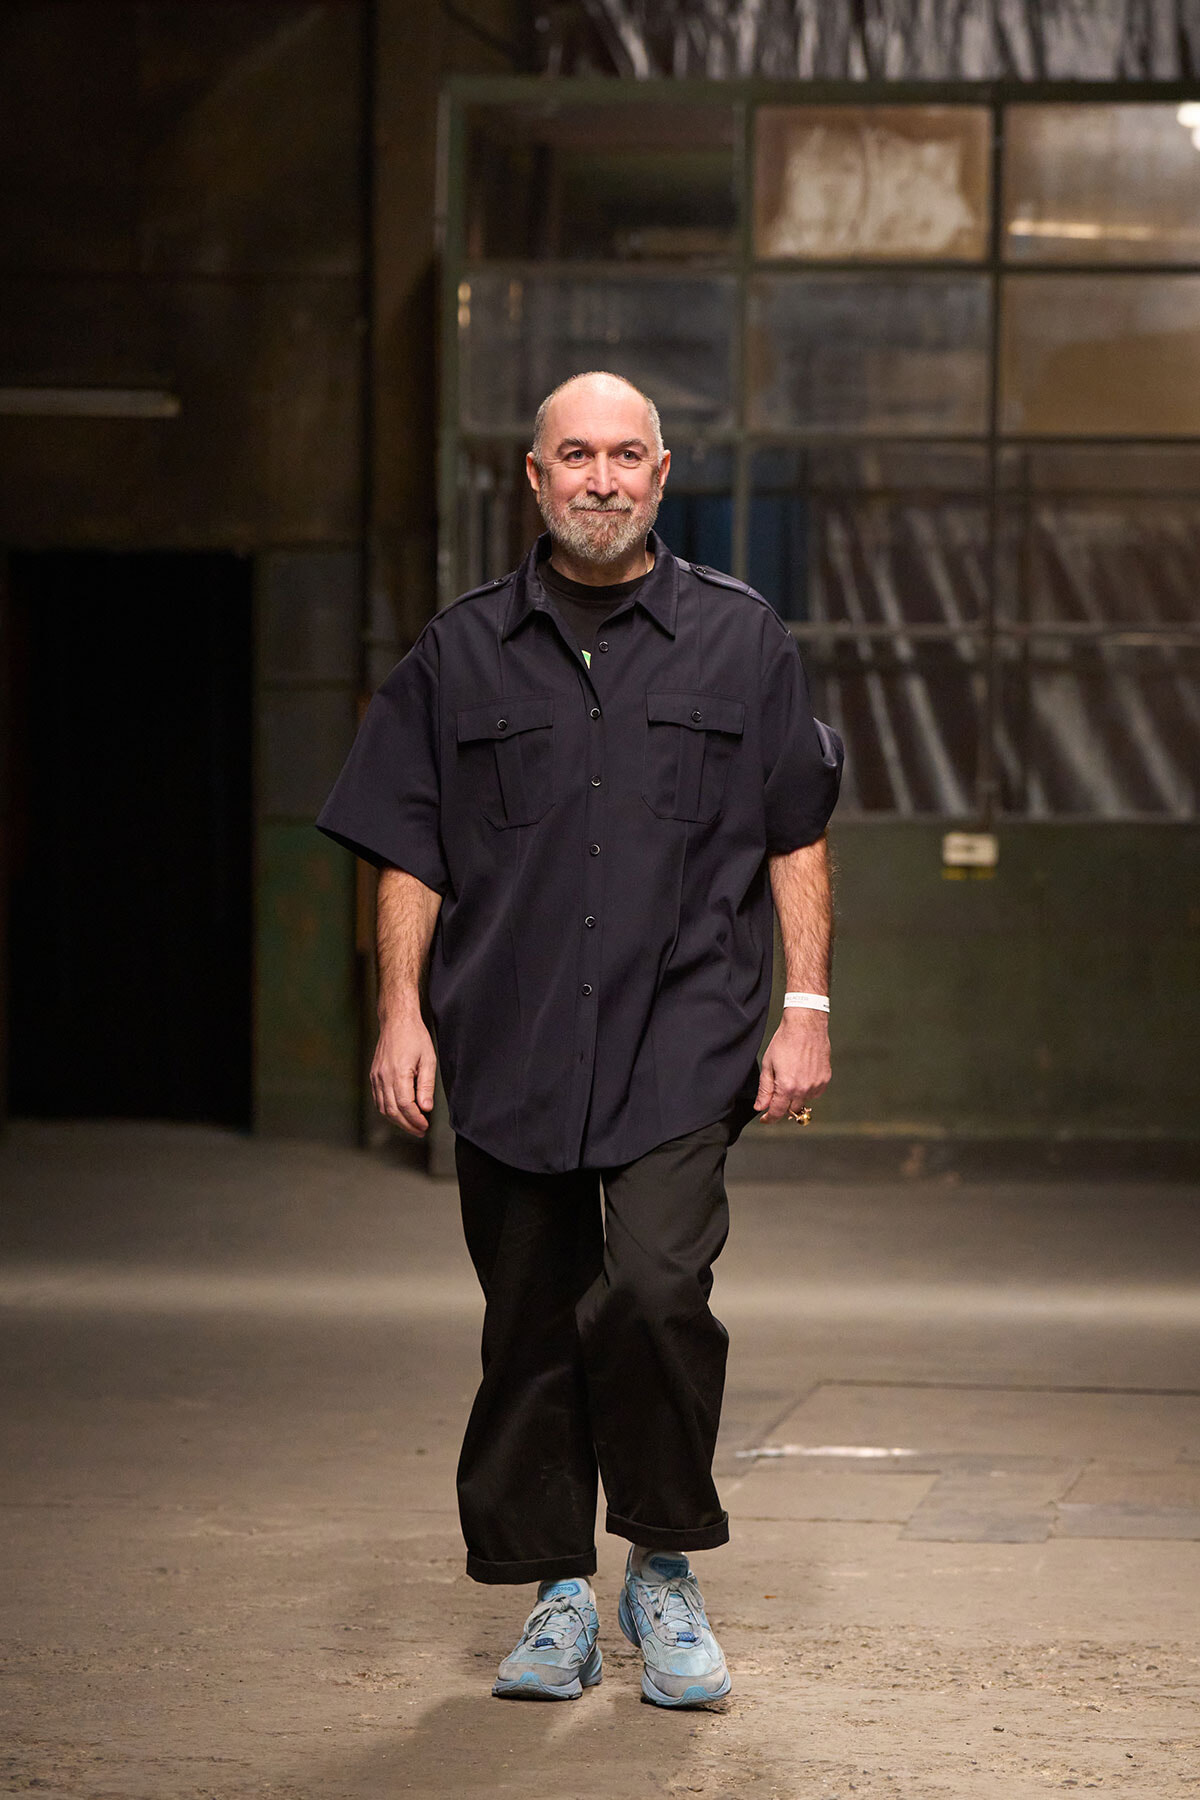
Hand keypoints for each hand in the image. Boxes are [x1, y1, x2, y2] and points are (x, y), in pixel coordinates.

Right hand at [370, 1012, 436, 1135]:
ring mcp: (376, 1077)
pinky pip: (378, 1099)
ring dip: (397, 1120)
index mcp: (398, 1073)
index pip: (405, 1105)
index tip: (424, 1126)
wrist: (397, 1021)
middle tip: (420, 1131)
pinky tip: (399, 1113)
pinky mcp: (374, 1075)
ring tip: (411, 1125)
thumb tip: (425, 1108)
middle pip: (392, 1111)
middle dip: (407, 1125)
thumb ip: (426, 1085)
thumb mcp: (428, 1059)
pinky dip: (388, 1110)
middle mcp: (383, 1077)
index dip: (415, 1119)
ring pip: (383, 1108)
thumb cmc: (415, 1037)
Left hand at [754, 1009, 830, 1122]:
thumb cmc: (785, 1041)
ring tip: (790, 1079)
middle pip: (791, 1110)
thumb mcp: (768, 1065)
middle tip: (775, 1096)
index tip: (765, 1119)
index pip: (777, 1112)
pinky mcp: (825, 1079)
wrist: (805, 1026)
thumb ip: (765, 1089)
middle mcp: (803, 1089)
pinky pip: (815, 1093)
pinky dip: (807, 1090)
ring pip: (804, 1102)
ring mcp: (816, 1084)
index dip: (769, 1118)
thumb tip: (760, 1107)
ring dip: (795, 1098)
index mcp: (787, 1086)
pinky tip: (801, 1077)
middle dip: (781, 1106)